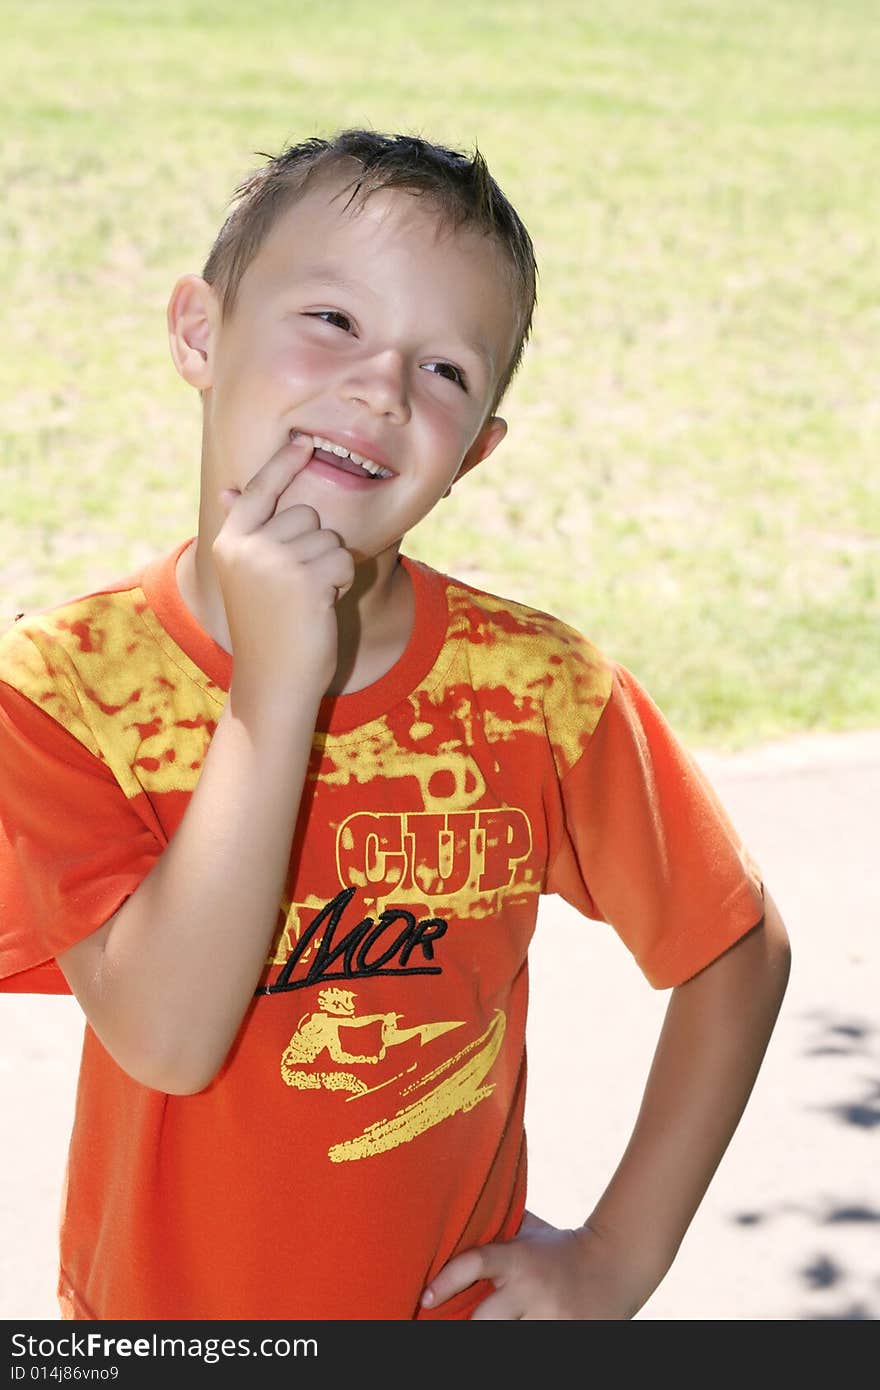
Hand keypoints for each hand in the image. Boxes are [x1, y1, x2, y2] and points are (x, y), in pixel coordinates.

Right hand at [212, 433, 354, 713]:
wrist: (273, 680)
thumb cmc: (267, 628)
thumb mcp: (247, 576)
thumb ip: (246, 532)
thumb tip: (229, 491)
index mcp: (229, 542)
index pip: (259, 489)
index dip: (283, 464)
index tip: (305, 442)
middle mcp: (246, 547)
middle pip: (304, 513)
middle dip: (315, 545)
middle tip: (298, 586)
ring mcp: (274, 562)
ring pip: (328, 536)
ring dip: (330, 566)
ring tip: (308, 599)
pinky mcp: (305, 580)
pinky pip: (343, 558)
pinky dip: (342, 582)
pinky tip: (322, 606)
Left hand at [420, 1210, 648, 1319]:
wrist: (617, 1265)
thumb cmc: (561, 1247)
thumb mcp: (530, 1230)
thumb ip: (497, 1225)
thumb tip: (454, 1209)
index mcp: (519, 1257)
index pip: (474, 1263)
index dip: (446, 1281)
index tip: (425, 1297)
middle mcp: (531, 1289)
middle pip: (483, 1320)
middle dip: (470, 1323)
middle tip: (449, 1322)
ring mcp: (549, 1319)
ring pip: (507, 1339)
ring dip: (500, 1333)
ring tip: (498, 1322)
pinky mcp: (566, 1338)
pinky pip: (532, 1347)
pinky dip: (520, 1338)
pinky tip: (520, 1328)